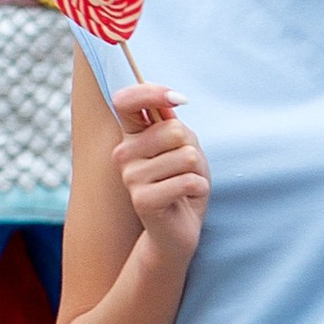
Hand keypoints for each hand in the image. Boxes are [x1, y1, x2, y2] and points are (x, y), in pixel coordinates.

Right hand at [111, 80, 207, 263]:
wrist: (178, 230)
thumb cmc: (183, 183)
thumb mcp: (184, 147)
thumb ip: (174, 124)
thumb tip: (170, 102)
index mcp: (131, 136)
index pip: (126, 100)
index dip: (152, 93)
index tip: (179, 99)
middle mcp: (124, 154)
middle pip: (174, 130)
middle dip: (193, 150)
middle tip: (186, 170)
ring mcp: (131, 177)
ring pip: (186, 156)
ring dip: (198, 172)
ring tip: (185, 185)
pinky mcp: (142, 200)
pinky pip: (189, 181)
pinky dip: (200, 189)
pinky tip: (187, 199)